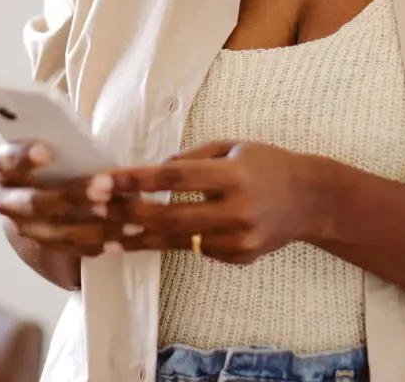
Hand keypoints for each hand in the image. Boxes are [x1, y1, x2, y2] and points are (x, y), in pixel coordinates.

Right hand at [0, 141, 143, 256]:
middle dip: (73, 195)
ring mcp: (25, 228)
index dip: (24, 157)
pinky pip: (71, 249)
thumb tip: (87, 140)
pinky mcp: (44, 246)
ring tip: (126, 218)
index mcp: (5, 169)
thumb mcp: (49, 143)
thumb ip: (61, 141)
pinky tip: (121, 239)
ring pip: (56, 232)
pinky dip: (97, 245)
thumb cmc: (50, 156)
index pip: (7, 161)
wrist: (35, 192)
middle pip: (36, 203)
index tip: (46, 151)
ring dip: (94, 226)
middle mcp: (8, 202)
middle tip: (105, 187)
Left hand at [97, 141, 320, 264]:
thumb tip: (153, 170)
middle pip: (169, 216)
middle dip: (128, 213)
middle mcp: (236, 210)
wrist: (308, 199)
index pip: (175, 177)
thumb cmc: (266, 163)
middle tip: (95, 209)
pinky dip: (172, 242)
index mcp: (234, 175)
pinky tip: (148, 238)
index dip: (136, 180)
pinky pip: (196, 250)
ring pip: (176, 242)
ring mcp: (237, 240)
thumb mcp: (232, 146)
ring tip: (107, 235)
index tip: (105, 180)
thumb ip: (192, 157)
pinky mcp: (238, 258)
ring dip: (139, 238)